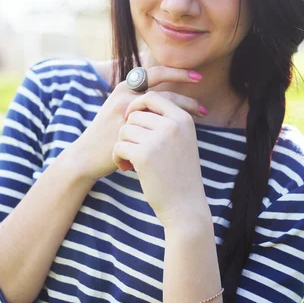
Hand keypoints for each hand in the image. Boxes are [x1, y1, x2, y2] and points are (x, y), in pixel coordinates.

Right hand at [74, 65, 207, 182]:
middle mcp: (124, 94)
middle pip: (162, 86)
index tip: (198, 77)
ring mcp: (125, 112)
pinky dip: (175, 125)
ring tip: (202, 112)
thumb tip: (166, 98)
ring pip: (163, 103)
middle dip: (186, 88)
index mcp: (124, 87)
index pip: (156, 72)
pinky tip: (186, 130)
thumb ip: (139, 101)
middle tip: (204, 95)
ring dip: (185, 107)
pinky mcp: (128, 129)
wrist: (87, 156)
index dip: (177, 72)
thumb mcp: (120, 111)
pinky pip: (159, 124)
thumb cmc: (107, 134)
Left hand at [112, 90, 208, 226]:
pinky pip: (119, 146)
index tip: (132, 119)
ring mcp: (158, 140)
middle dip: (129, 131)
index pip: (152, 97)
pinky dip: (118, 157)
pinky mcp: (144, 155)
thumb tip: (144, 100)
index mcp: (183, 119)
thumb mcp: (183, 141)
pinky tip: (127, 168)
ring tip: (132, 161)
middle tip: (134, 149)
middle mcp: (172, 125)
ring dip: (123, 145)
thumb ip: (168, 121)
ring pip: (125, 130)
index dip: (137, 105)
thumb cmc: (180, 173)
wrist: (185, 205)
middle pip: (135, 114)